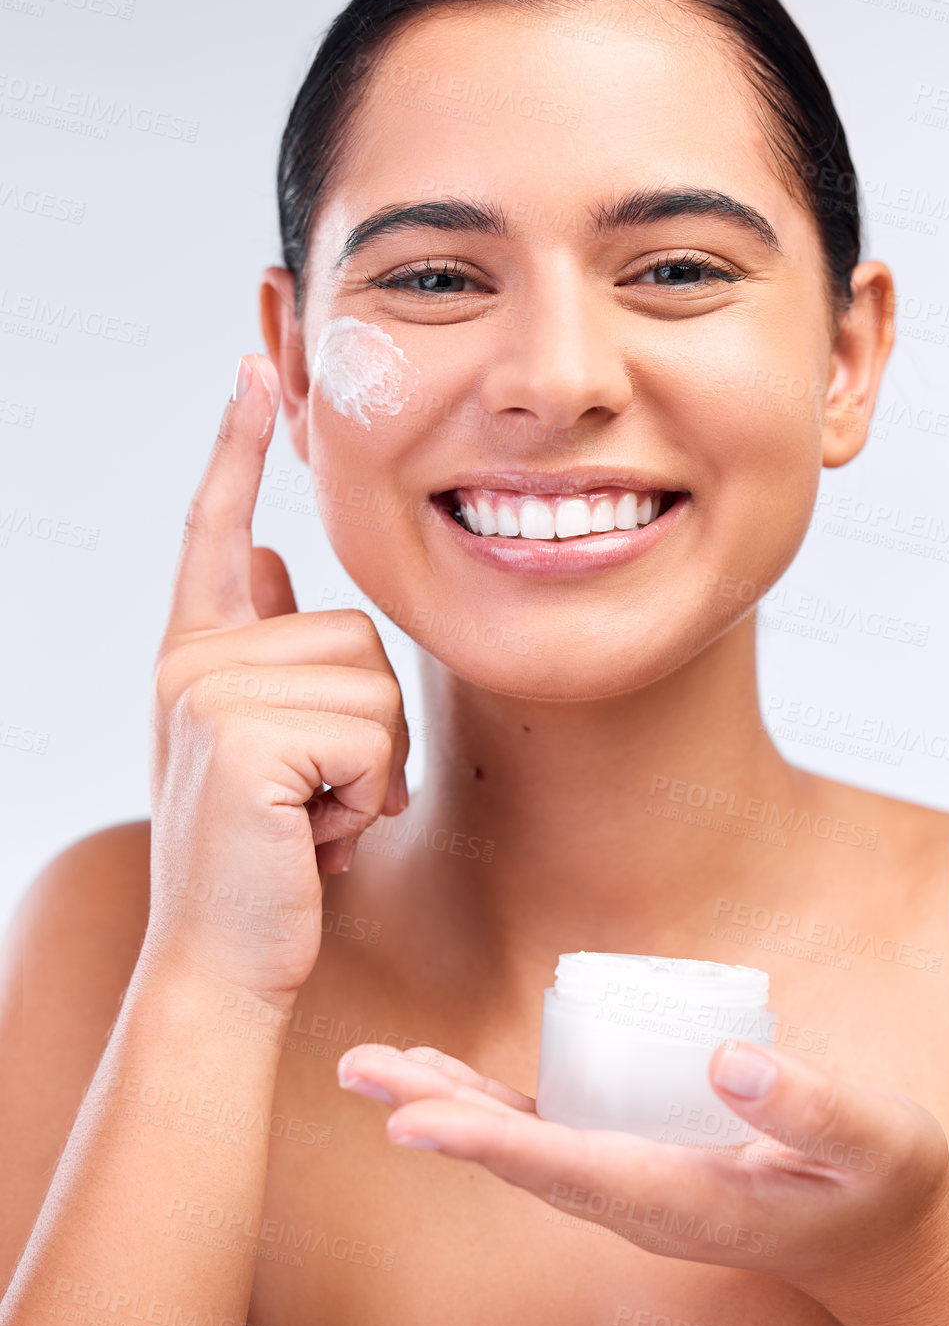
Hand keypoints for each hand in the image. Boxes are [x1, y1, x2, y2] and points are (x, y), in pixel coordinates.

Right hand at [142, 354, 408, 1004]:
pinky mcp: (246, 734)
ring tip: (312, 819)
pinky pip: (372, 737)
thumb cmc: (261, 859)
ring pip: (377, 687)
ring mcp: (212, 692)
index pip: (215, 530)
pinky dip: (366, 799)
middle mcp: (194, 660)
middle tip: (316, 801)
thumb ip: (260, 653)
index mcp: (197, 654)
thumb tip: (266, 558)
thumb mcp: (260, 746)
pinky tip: (313, 837)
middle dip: (371, 731)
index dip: (234, 447)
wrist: (226, 960)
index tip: (255, 365)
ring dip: (373, 772)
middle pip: (359, 633)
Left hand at [335, 1038, 948, 1318]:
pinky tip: (448, 1078)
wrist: (880, 1236)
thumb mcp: (874, 1142)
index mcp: (684, 1202)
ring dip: (445, 1106)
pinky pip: (546, 1133)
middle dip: (436, 1115)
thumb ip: (807, 1106)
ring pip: (520, 1146)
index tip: (414, 1121)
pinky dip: (490, 1102)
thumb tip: (723, 1057)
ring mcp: (630, 1184)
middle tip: (359, 1073)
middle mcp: (638, 1200)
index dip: (486, 1142)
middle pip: (518, 1159)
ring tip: (375, 1068)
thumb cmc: (878, 1183)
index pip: (567, 1170)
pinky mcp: (633, 1159)